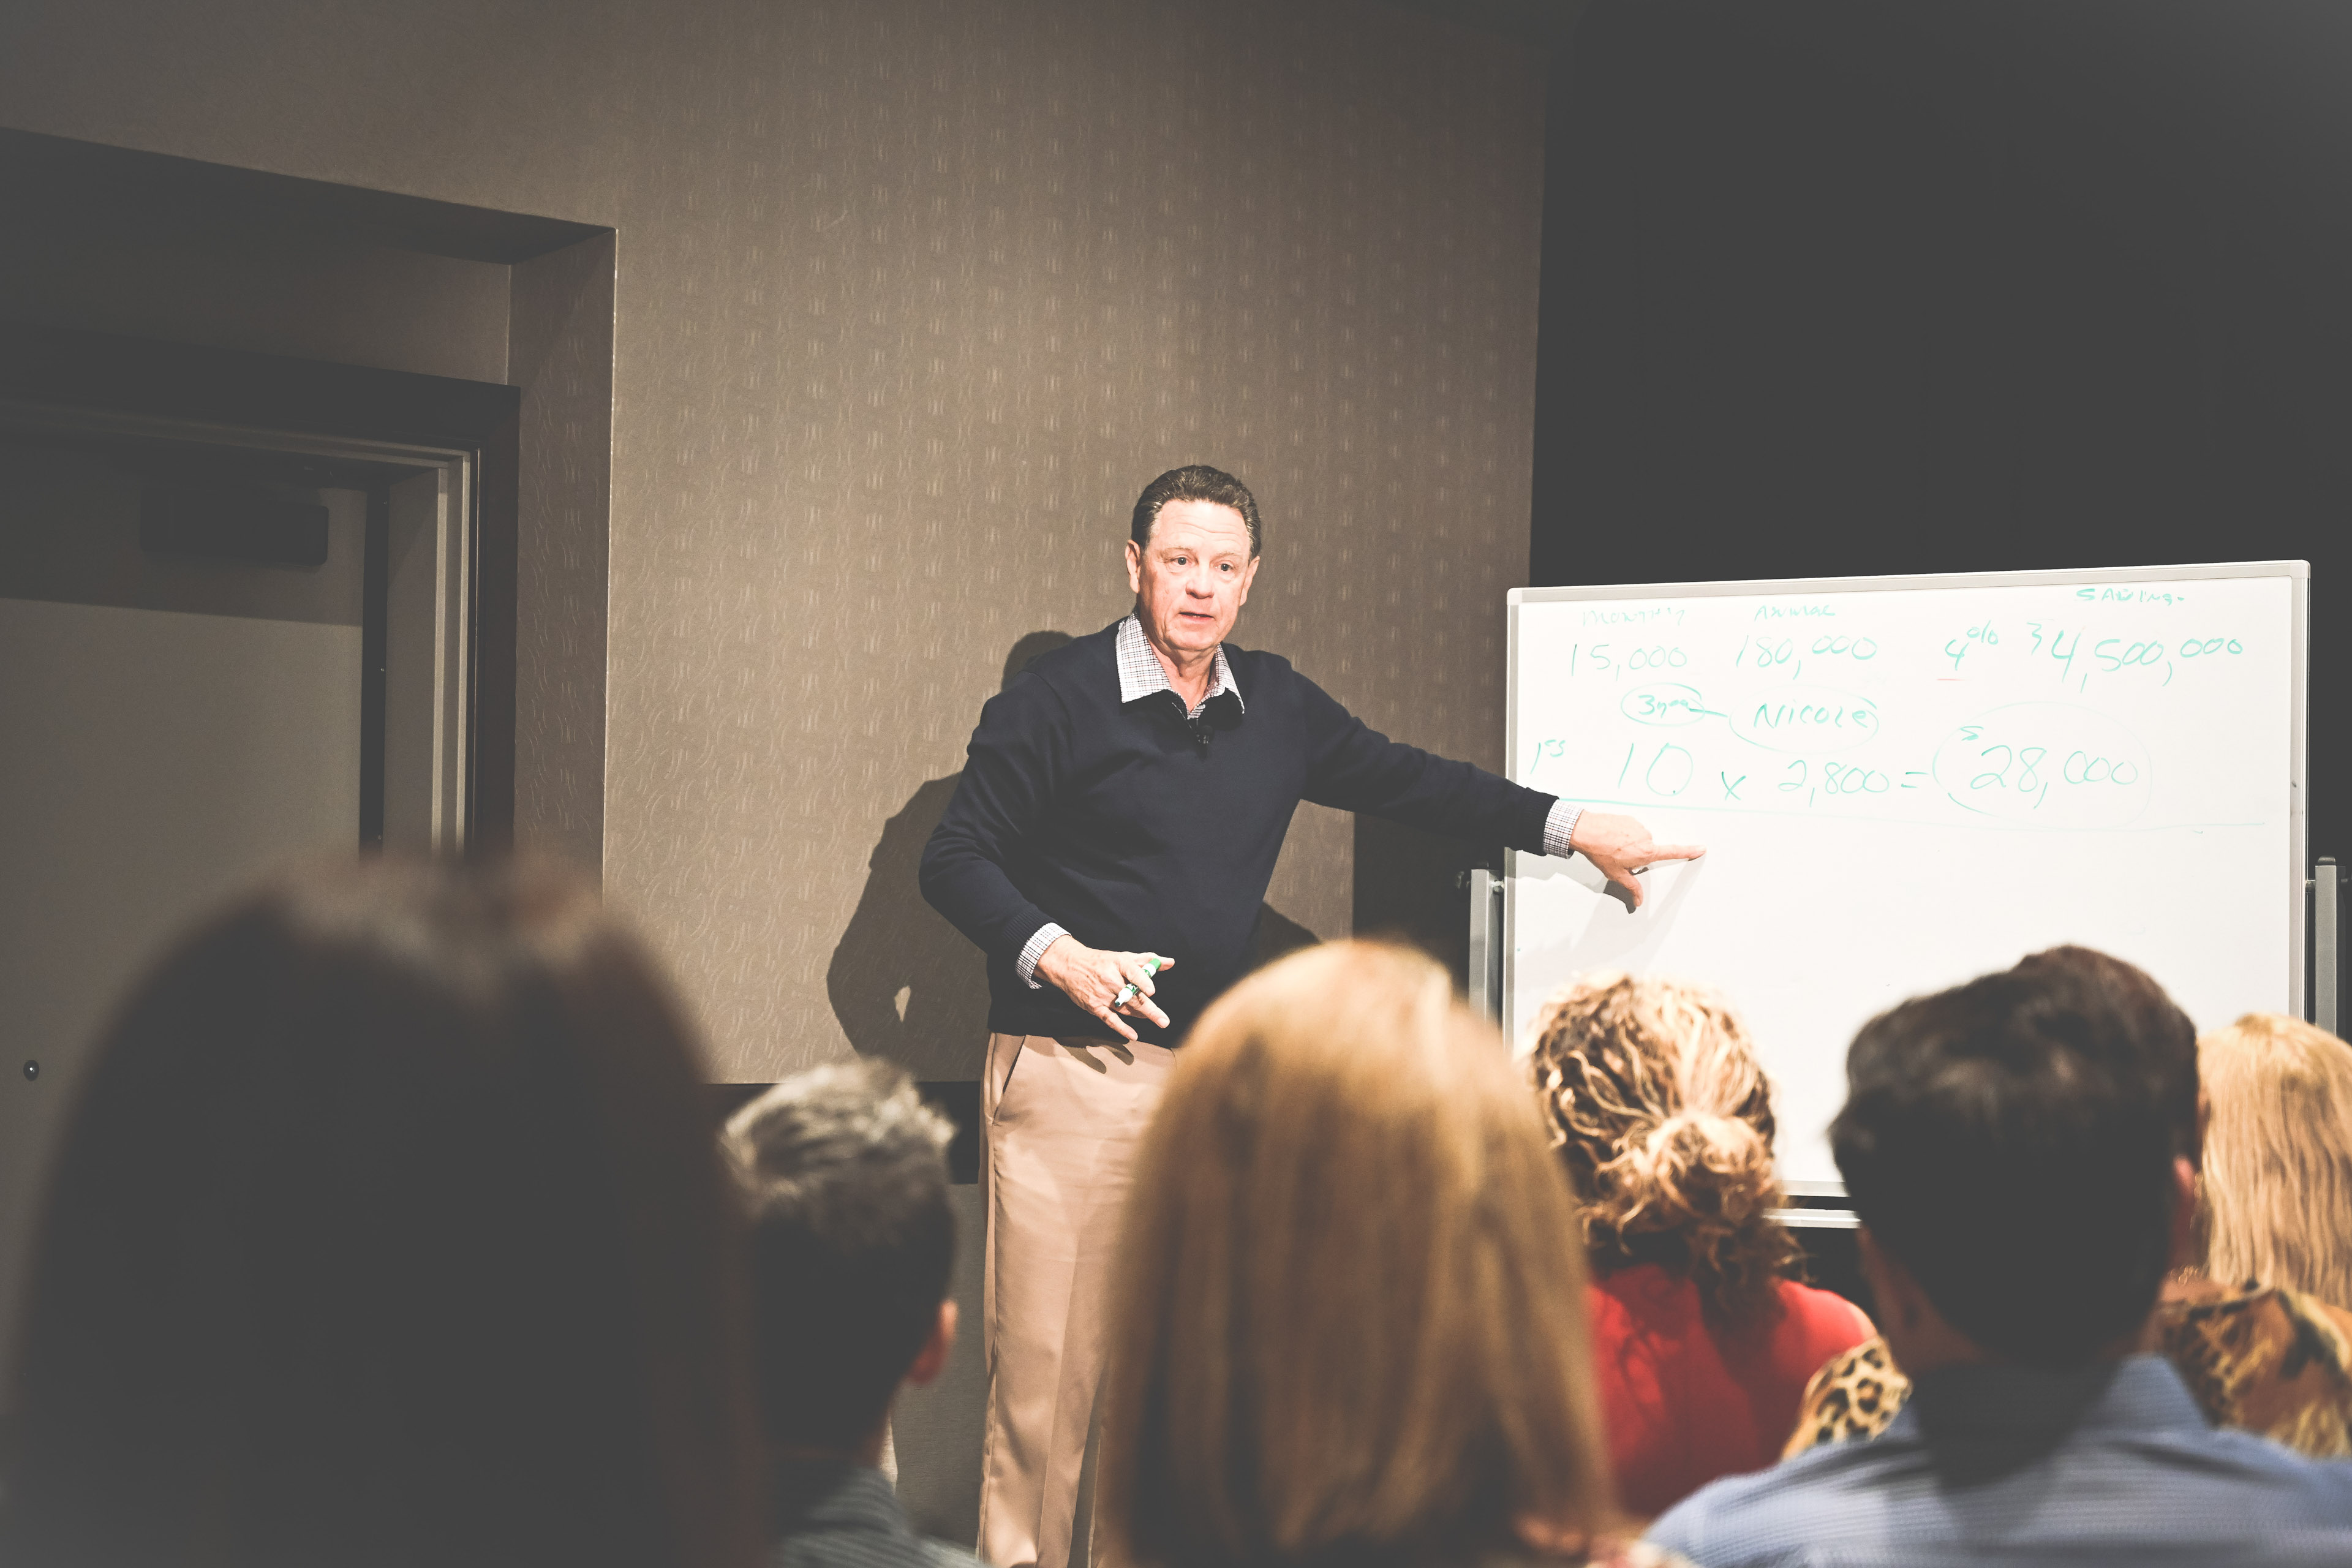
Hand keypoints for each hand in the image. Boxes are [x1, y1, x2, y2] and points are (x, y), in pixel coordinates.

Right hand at [1034, 937, 1174, 1041]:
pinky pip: (1110, 1019)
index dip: (1143, 981)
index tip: (1152, 991)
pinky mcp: (1094, 1006)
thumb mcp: (1123, 957)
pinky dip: (1121, 1028)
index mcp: (1118, 963)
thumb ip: (1147, 960)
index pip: (1132, 972)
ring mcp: (1101, 994)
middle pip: (1132, 995)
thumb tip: (1169, 962)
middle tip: (1163, 1020)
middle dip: (1149, 1009)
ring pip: (1125, 1008)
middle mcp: (1110, 979)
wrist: (1070, 966)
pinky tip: (1133, 1035)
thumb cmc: (1101, 961)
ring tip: (1158, 1020)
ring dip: (1141, 1015)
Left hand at [1568, 811, 1704, 908]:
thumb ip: (1632, 887)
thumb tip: (1639, 900)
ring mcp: (1637, 826)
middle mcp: (1646, 837)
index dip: (1689, 851)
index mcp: (1647, 852)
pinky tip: (1611, 838)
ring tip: (1613, 847)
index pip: (1673, 852)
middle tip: (1620, 857)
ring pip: (1638, 839)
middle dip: (1637, 855)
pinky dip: (1622, 834)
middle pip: (1648, 849)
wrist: (1586, 831)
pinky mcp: (1629, 818)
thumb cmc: (1601, 852)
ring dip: (1629, 844)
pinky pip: (1630, 829)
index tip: (1701, 848)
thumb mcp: (1617, 874)